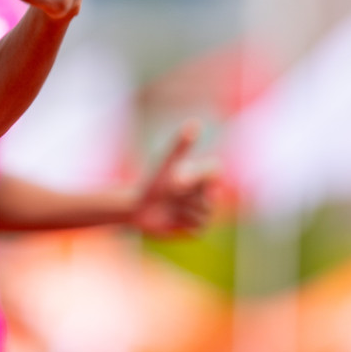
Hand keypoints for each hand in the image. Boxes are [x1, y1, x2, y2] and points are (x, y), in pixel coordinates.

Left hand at [132, 121, 213, 236]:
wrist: (135, 207)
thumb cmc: (151, 182)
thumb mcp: (167, 163)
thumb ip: (181, 145)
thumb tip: (195, 122)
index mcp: (200, 176)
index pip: (215, 173)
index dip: (200, 178)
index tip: (179, 178)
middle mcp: (204, 194)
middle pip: (211, 200)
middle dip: (188, 199)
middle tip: (171, 195)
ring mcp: (200, 212)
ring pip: (204, 216)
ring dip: (184, 213)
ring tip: (169, 208)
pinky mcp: (193, 228)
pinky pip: (199, 230)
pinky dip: (183, 225)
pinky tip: (170, 219)